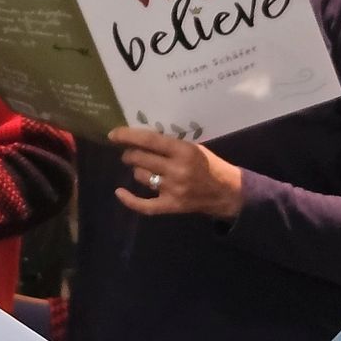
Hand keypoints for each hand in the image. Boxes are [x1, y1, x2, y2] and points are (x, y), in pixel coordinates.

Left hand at [109, 126, 242, 220]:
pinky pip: (144, 205)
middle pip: (140, 159)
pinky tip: (119, 192)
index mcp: (184, 151)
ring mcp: (173, 189)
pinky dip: (129, 200)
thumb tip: (141, 140)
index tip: (113, 135)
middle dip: (130, 154)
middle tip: (130, 153)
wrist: (227, 192)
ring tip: (143, 168)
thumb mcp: (194, 148)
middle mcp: (176, 169)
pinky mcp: (171, 206)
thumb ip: (170, 145)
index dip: (128, 136)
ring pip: (140, 176)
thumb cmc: (210, 165)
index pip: (150, 140)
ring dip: (137, 171)